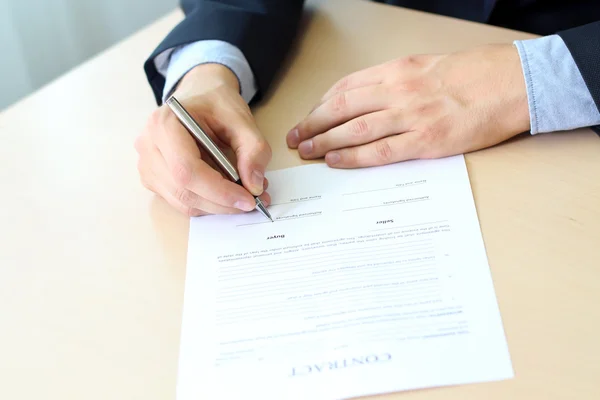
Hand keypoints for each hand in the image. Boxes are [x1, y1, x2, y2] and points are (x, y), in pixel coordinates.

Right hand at [135, 64, 270, 215]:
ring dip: (217, 206)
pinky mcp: (153, 179)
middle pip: (184, 190)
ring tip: (244, 195)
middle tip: (253, 201)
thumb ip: (253, 149)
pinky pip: (181, 202)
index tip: (248, 199)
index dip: (219, 191)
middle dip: (222, 203)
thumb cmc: (215, 104)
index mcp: (164, 124)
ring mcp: (147, 165)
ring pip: (183, 202)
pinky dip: (207, 204)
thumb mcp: (242, 118)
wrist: (199, 95)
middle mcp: (148, 146)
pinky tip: (226, 193)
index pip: (187, 170)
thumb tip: (254, 185)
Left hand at [286, 44, 529, 167]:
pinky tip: (336, 161)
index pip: (346, 87)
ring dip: (324, 141)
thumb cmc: (474, 74)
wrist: (512, 83)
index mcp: (397, 71)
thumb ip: (397, 82)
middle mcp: (398, 91)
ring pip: (354, 129)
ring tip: (306, 151)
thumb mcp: (427, 66)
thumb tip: (370, 99)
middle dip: (312, 123)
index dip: (321, 104)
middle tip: (294, 137)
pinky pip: (380, 151)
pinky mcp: (426, 140)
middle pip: (341, 107)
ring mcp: (411, 116)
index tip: (308, 116)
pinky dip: (353, 157)